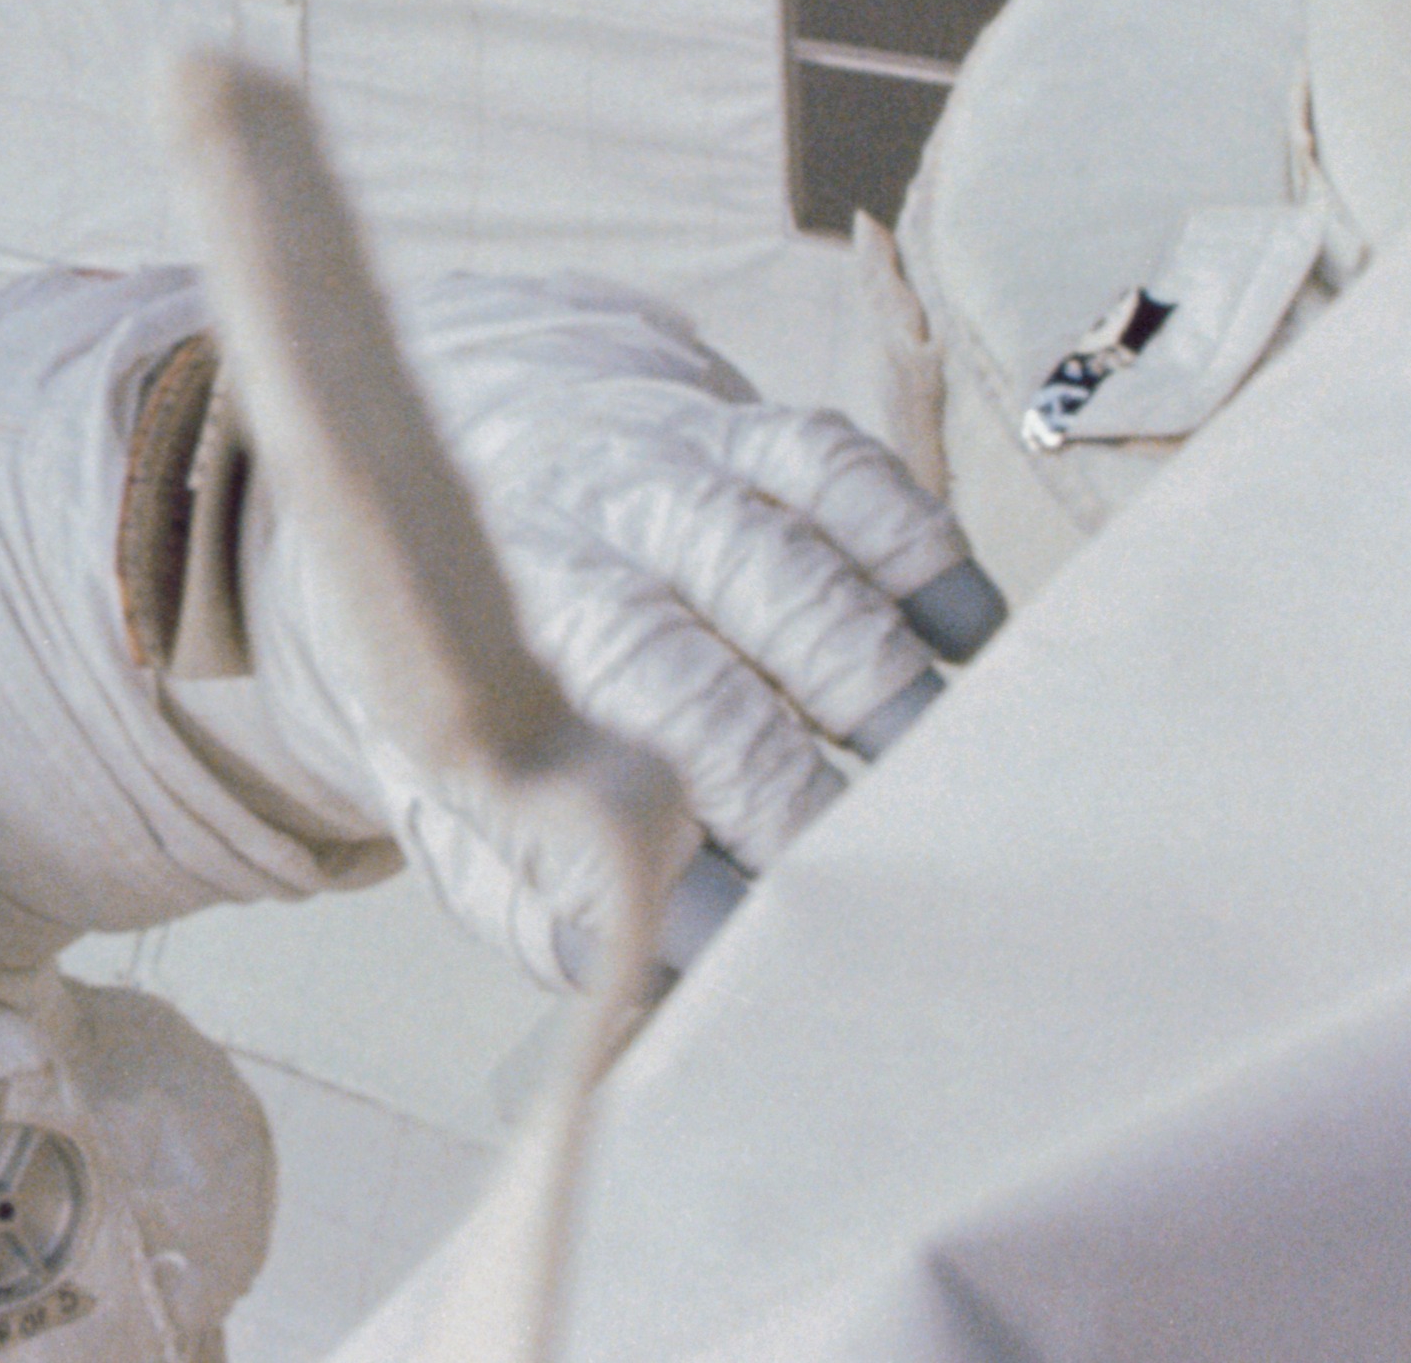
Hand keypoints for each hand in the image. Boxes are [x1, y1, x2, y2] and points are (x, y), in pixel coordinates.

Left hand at [249, 271, 1001, 987]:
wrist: (464, 460)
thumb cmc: (484, 670)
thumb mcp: (448, 793)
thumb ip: (527, 896)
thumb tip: (633, 981)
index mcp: (479, 676)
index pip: (578, 794)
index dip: (677, 883)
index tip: (754, 945)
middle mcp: (568, 571)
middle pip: (687, 687)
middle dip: (788, 795)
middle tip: (872, 880)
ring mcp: (656, 489)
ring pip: (777, 578)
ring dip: (870, 684)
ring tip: (939, 775)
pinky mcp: (737, 430)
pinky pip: (835, 468)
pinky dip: (912, 545)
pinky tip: (963, 630)